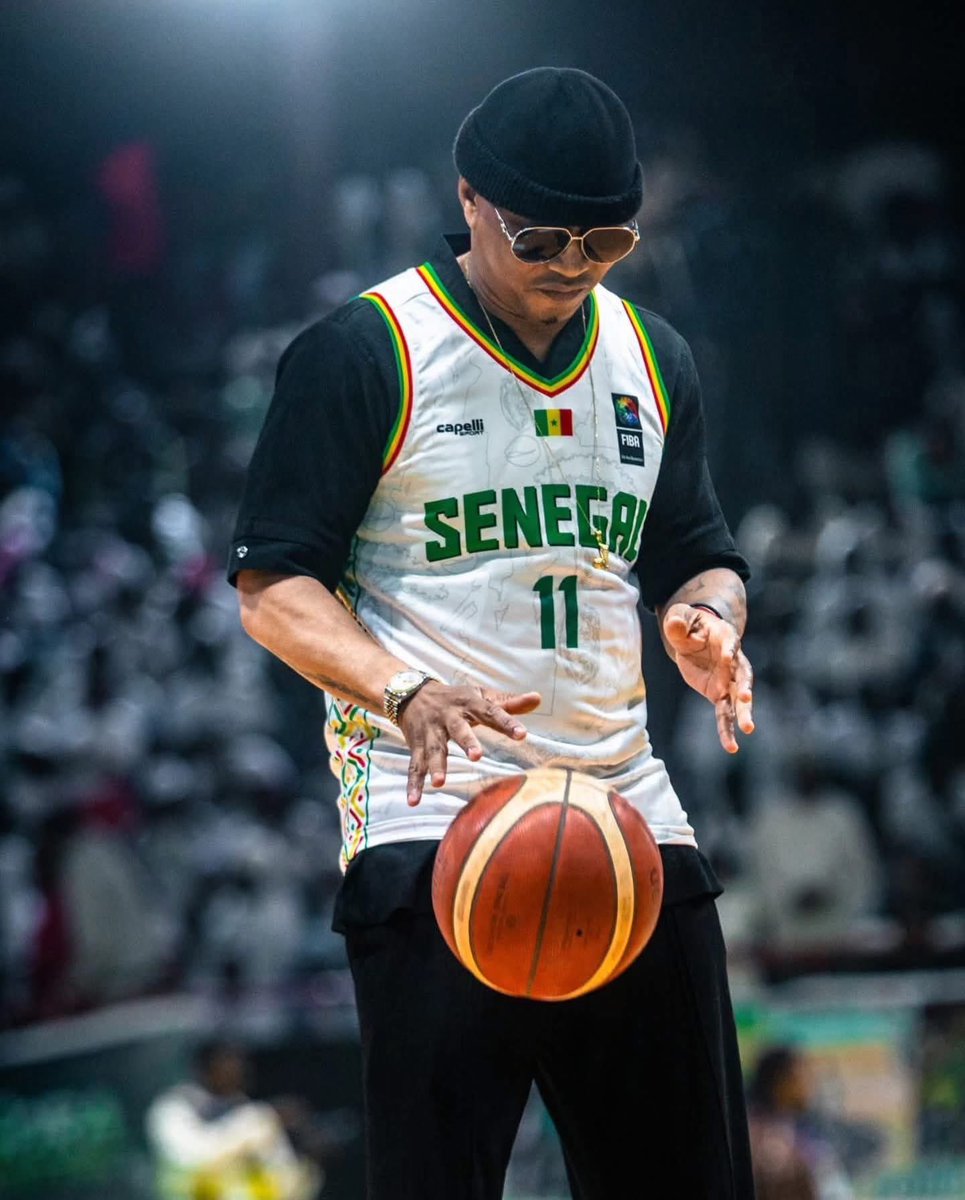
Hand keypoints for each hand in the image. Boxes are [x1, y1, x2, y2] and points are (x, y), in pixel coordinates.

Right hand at [399, 683, 541, 804]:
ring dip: (436, 766)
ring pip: (434, 750)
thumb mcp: (481, 696)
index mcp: (469, 704)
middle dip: (466, 742)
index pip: (491, 712)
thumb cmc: (456, 699)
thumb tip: (537, 698)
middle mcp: (449, 717)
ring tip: (440, 783)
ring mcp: (431, 732)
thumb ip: (508, 703)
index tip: (522, 734)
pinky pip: (414, 765)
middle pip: (458, 729)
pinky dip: (413, 783)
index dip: (506, 722)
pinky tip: (414, 801)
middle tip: (477, 756)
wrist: (412, 694)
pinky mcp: (417, 746)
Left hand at [661, 604, 753, 753]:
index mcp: (725, 638)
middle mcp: (733, 661)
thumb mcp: (680, 618)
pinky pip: (724, 714)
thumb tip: (675, 625)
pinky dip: (727, 730)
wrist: (693, 637)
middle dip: (745, 687)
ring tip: (748, 729)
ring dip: (743, 713)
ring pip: (738, 699)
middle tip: (747, 699)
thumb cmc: (689, 624)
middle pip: (743, 675)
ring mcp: (728, 680)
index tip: (729, 657)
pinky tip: (731, 747)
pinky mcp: (719, 693)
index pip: (731, 644)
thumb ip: (678, 622)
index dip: (731, 649)